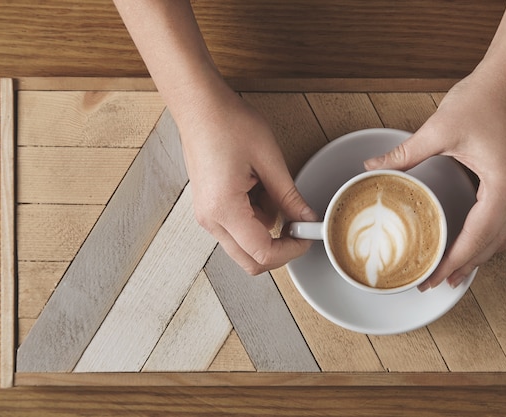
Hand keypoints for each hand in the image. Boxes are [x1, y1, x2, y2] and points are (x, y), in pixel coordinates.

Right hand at [180, 84, 316, 274]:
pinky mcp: (209, 207)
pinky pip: (237, 227)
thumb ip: (289, 196)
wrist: (199, 106)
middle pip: (250, 260)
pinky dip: (254, 215)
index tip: (306, 237)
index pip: (262, 253)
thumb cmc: (227, 123)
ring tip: (268, 186)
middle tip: (298, 224)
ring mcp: (206, 215)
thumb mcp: (268, 159)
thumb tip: (305, 218)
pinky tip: (256, 185)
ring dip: (266, 226)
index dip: (291, 250)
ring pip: (245, 244)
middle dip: (279, 247)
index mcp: (224, 209)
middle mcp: (210, 219)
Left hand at [365, 68, 505, 290]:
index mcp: (502, 188)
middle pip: (490, 245)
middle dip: (463, 267)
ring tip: (457, 273)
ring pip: (503, 237)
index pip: (476, 238)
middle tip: (435, 284)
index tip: (431, 279)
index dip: (452, 262)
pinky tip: (481, 242)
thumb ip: (405, 154)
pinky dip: (493, 239)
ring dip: (480, 256)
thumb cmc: (484, 99)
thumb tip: (372, 167)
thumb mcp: (439, 130)